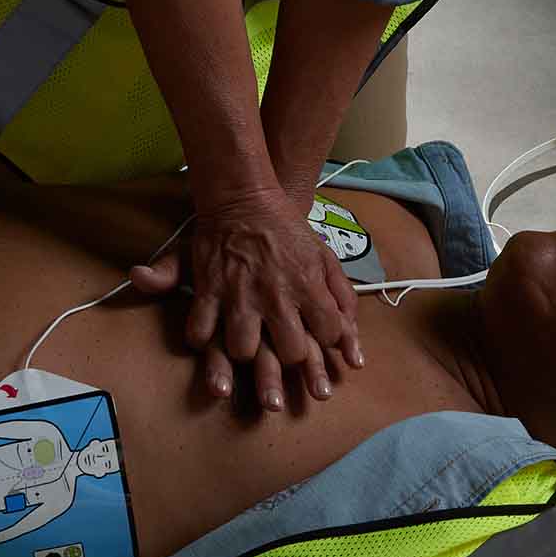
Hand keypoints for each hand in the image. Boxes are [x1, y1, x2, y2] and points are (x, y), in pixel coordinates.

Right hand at [129, 188, 362, 408]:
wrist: (244, 199)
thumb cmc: (287, 231)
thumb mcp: (325, 257)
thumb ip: (344, 298)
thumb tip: (355, 344)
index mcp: (308, 284)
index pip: (329, 334)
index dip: (328, 340)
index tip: (318, 335)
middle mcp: (276, 294)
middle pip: (289, 353)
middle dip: (289, 357)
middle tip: (281, 346)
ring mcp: (240, 295)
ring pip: (243, 350)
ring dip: (245, 352)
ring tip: (246, 343)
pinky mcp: (209, 290)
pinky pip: (200, 332)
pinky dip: (202, 339)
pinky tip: (210, 334)